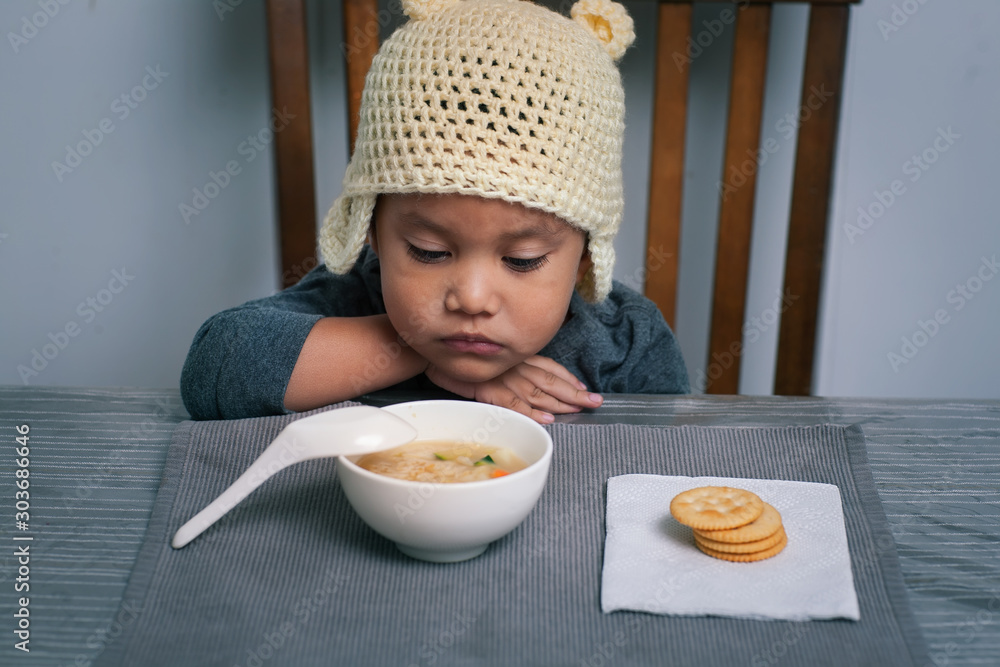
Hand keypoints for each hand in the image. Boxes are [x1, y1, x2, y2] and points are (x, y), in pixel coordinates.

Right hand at [425, 355, 602, 423]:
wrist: (429, 353)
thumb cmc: (459, 355)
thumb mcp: (489, 358)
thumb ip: (508, 367)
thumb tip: (526, 383)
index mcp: (515, 356)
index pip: (549, 367)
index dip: (568, 378)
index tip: (585, 388)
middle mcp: (512, 365)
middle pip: (550, 380)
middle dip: (574, 392)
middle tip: (595, 402)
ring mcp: (501, 377)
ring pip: (538, 392)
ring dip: (561, 403)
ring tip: (579, 410)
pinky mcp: (488, 390)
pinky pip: (514, 404)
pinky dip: (532, 412)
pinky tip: (547, 418)